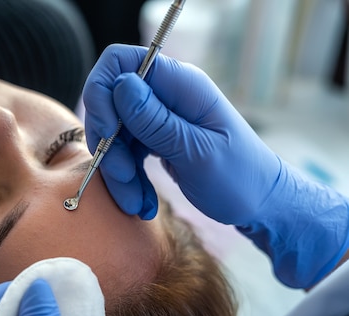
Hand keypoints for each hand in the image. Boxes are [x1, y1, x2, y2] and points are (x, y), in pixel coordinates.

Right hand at [83, 43, 348, 287]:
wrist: (260, 204)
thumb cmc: (239, 178)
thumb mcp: (196, 152)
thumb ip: (156, 121)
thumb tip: (120, 85)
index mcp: (180, 85)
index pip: (121, 63)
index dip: (103, 93)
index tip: (108, 133)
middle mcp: (167, 95)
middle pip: (110, 104)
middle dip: (108, 144)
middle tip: (124, 178)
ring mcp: (160, 118)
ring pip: (114, 134)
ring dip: (116, 170)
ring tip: (136, 202)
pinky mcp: (156, 140)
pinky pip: (125, 152)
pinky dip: (127, 178)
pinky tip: (141, 201)